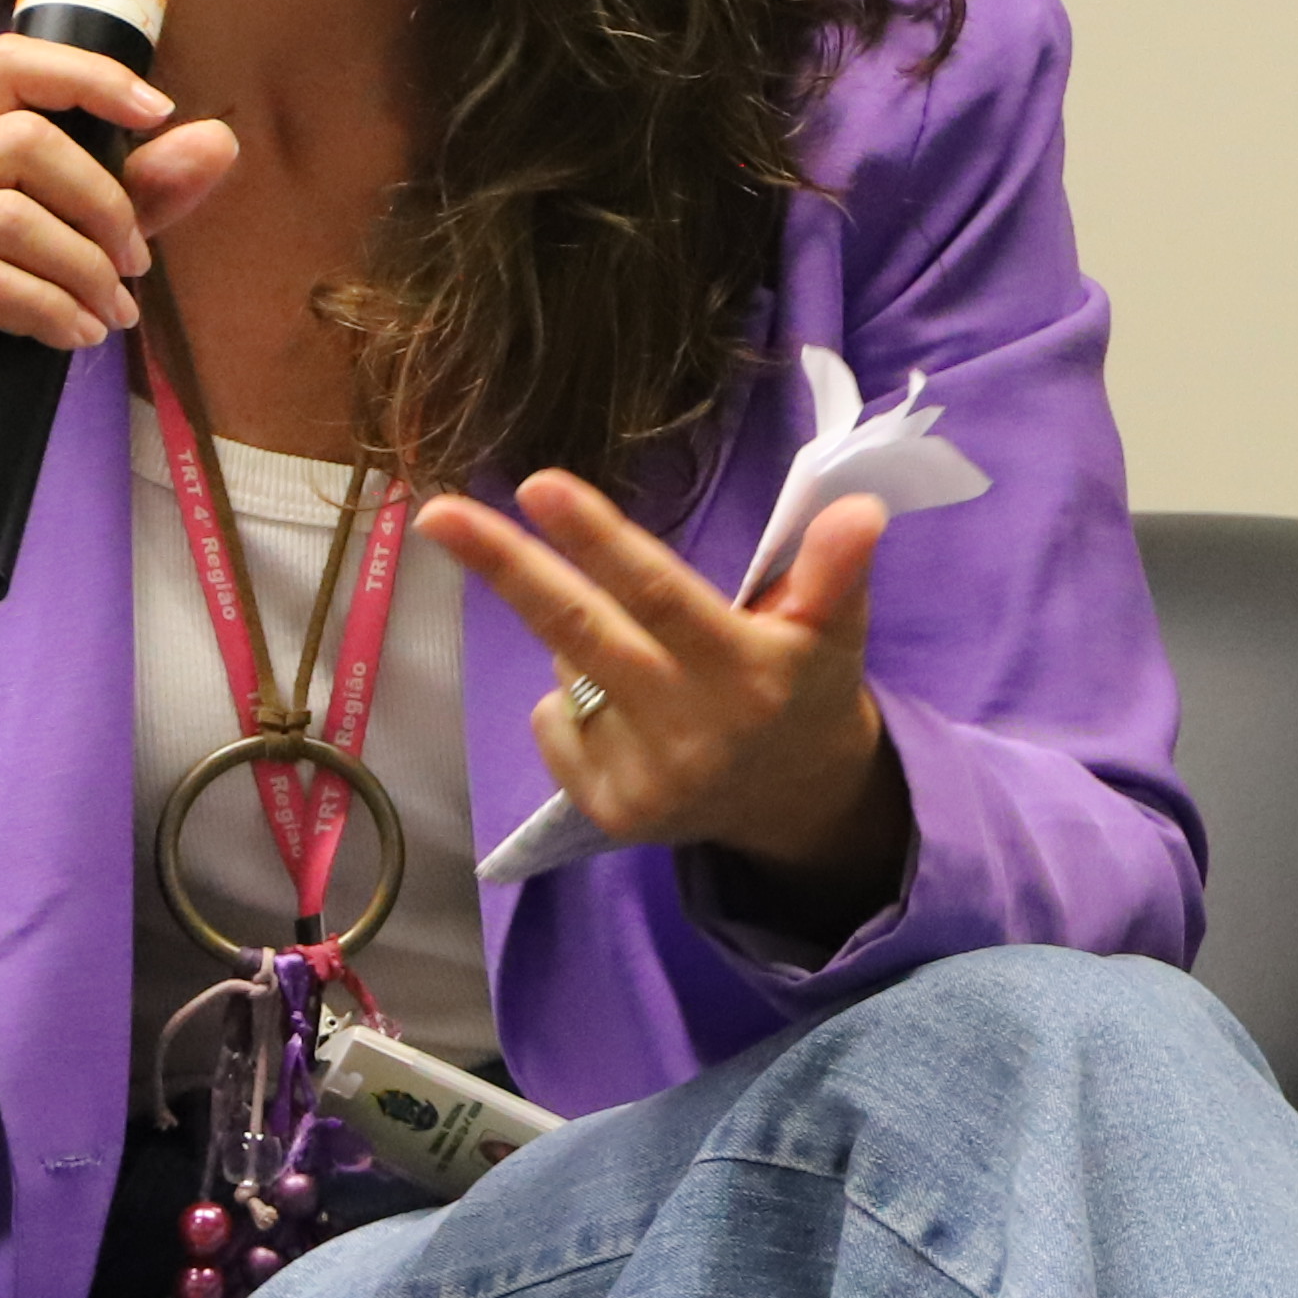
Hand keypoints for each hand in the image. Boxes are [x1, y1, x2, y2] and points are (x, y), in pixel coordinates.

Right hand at [0, 32, 238, 517]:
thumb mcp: (69, 244)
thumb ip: (137, 190)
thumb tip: (217, 139)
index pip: (7, 64)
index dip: (89, 79)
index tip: (158, 114)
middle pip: (24, 140)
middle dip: (105, 205)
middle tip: (135, 266)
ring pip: (12, 215)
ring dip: (86, 269)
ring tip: (111, 314)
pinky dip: (53, 309)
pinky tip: (77, 336)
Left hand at [420, 472, 906, 921]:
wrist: (800, 802)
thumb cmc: (805, 686)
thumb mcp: (835, 628)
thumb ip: (836, 568)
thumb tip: (858, 508)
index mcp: (749, 671)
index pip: (661, 596)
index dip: (598, 541)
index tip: (537, 485)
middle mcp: (694, 729)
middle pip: (583, 634)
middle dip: (508, 569)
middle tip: (439, 514)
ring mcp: (646, 777)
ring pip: (569, 673)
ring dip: (581, 643)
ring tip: (645, 657)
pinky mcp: (611, 812)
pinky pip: (557, 723)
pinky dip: (574, 703)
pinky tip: (627, 713)